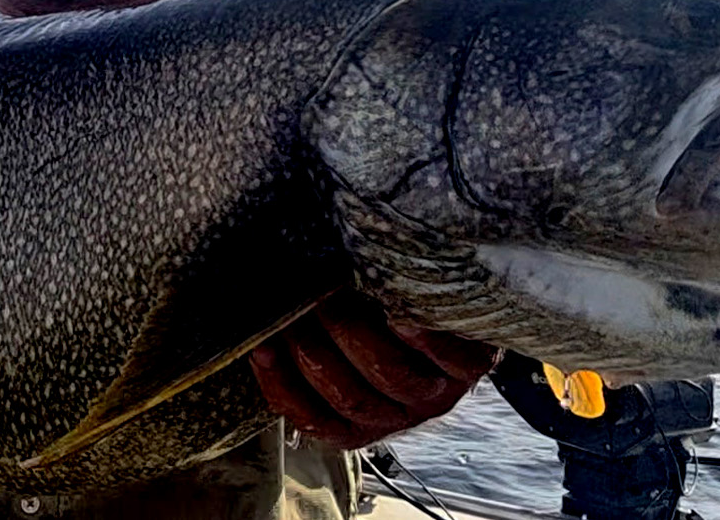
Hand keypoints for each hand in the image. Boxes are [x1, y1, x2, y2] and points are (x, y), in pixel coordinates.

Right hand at [248, 288, 497, 448]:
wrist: (448, 313)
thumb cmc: (375, 322)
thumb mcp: (333, 344)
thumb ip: (301, 339)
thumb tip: (250, 322)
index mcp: (361, 421)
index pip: (314, 420)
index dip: (283, 387)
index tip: (260, 348)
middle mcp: (397, 413)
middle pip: (351, 398)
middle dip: (315, 353)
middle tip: (296, 307)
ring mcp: (436, 392)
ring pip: (391, 378)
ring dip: (355, 338)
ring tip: (329, 298)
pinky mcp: (469, 367)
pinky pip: (447, 358)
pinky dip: (421, 338)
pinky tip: (398, 316)